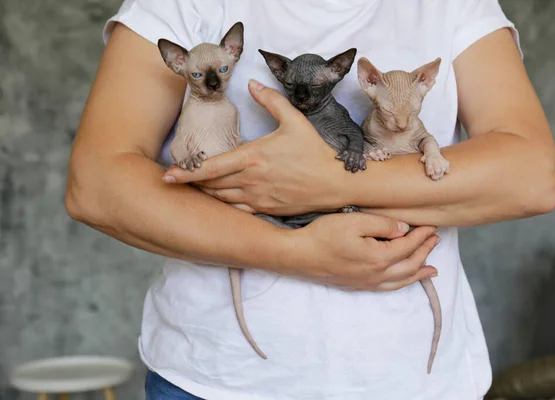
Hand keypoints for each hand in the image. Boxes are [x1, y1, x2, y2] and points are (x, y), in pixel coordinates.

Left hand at [162, 79, 348, 215]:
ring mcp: (257, 198)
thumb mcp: (294, 120)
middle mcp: (251, 180)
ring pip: (221, 199)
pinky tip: (219, 201)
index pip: (211, 167)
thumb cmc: (314, 151)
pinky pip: (236, 210)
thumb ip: (270, 100)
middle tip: (178, 179)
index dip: (186, 173)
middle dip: (192, 183)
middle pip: (211, 186)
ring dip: (206, 194)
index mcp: (252, 157)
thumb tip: (252, 84)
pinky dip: (224, 206)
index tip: (167, 175)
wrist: (336, 182)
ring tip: (195, 188)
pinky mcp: (265, 210)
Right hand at [283, 212, 438, 290]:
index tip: (432, 225)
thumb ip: (383, 225)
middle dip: (425, 251)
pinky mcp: (356, 285)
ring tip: (433, 269)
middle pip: (409, 265)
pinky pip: (387, 288)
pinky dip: (402, 283)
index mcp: (379, 257)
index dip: (422, 235)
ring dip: (419, 272)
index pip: (408, 246)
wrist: (297, 255)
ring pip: (401, 281)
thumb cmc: (323, 235)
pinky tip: (403, 280)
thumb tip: (403, 229)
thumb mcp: (355, 221)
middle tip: (436, 239)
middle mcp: (376, 275)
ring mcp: (366, 282)